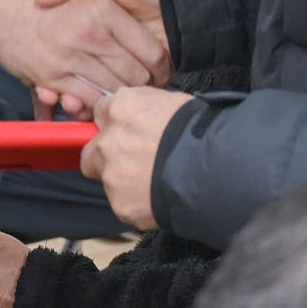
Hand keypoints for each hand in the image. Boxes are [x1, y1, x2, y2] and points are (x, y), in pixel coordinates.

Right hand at [0, 0, 169, 117]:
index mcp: (100, 7)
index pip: (147, 48)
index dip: (159, 64)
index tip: (159, 68)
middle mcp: (88, 32)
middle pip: (134, 74)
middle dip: (145, 85)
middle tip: (149, 87)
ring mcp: (69, 57)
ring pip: (112, 90)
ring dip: (121, 97)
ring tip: (128, 96)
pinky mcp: (52, 77)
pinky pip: (85, 99)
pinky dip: (95, 104)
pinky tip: (99, 98)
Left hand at [81, 87, 194, 230]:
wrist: (215, 168)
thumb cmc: (201, 130)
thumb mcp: (170, 102)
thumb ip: (142, 108)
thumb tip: (137, 116)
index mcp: (120, 109)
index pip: (100, 112)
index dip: (114, 124)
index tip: (126, 132)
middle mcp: (107, 141)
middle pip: (91, 153)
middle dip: (106, 158)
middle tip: (133, 162)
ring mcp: (112, 177)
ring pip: (110, 182)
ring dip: (126, 183)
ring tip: (158, 182)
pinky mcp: (122, 206)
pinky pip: (126, 206)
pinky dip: (140, 205)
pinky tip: (161, 197)